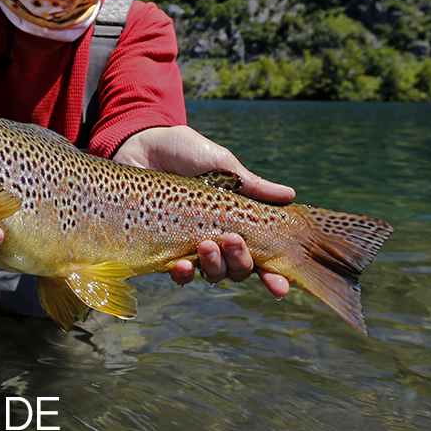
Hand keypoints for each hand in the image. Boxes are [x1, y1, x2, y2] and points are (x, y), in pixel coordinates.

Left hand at [113, 125, 293, 297]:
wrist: (141, 144)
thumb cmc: (185, 152)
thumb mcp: (222, 164)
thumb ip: (251, 185)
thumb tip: (289, 194)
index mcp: (235, 222)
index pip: (260, 256)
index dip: (272, 275)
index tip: (279, 286)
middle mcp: (216, 238)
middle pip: (237, 270)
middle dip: (240, 262)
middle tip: (232, 240)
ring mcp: (188, 245)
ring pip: (211, 274)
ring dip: (214, 267)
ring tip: (206, 245)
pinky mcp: (160, 248)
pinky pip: (176, 272)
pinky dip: (183, 274)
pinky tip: (182, 266)